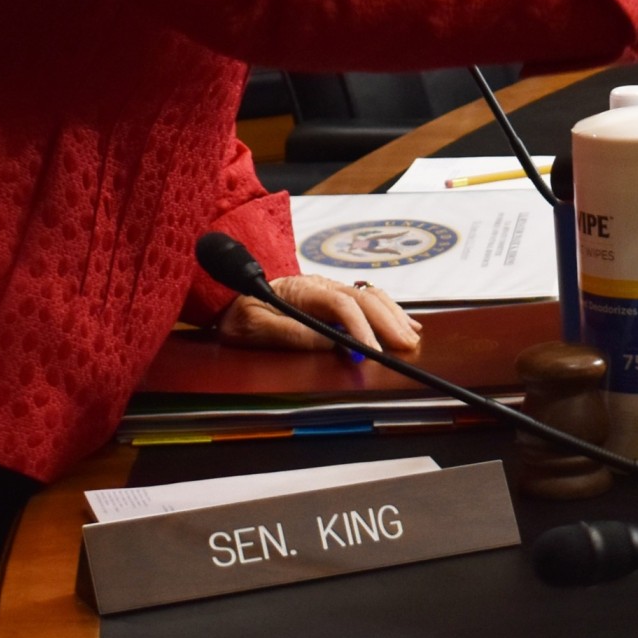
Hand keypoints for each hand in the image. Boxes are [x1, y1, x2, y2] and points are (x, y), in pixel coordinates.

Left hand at [215, 272, 421, 357]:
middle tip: (405, 345)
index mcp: (302, 290)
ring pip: (370, 296)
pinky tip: (402, 322)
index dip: (360, 328)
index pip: (342, 305)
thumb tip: (330, 341)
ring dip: (393, 315)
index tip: (370, 352)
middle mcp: (320, 285)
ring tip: (410, 336)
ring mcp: (327, 289)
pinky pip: (366, 299)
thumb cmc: (237, 314)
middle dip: (388, 322)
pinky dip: (388, 310)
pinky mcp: (331, 297)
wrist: (227, 297)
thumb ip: (291, 333)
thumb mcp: (254, 326)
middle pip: (364, 298)